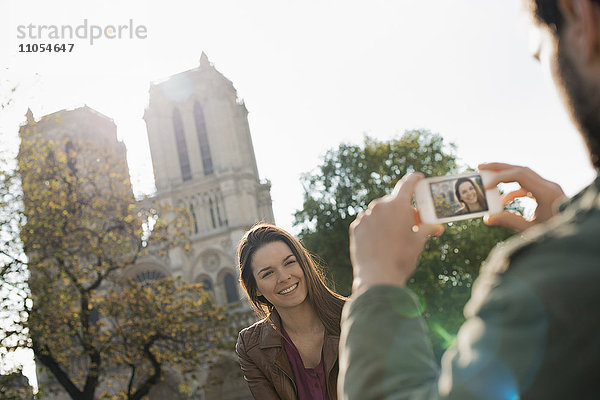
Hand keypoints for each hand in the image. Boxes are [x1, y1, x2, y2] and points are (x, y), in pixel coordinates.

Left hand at [349, 173, 443, 291]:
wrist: (377, 277)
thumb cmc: (402, 258)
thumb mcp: (419, 242)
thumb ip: (428, 229)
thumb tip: (437, 227)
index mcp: (398, 205)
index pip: (407, 183)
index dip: (414, 179)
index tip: (418, 178)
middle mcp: (379, 206)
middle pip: (394, 201)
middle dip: (403, 209)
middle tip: (412, 223)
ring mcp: (365, 216)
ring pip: (379, 211)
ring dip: (388, 218)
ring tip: (395, 235)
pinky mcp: (356, 227)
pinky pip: (368, 221)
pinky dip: (375, 226)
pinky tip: (380, 240)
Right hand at [479, 162, 565, 231]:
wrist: (575, 238)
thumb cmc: (555, 235)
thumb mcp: (531, 231)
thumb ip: (509, 221)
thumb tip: (488, 218)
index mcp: (547, 193)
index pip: (520, 175)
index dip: (500, 178)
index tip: (486, 186)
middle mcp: (549, 186)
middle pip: (521, 169)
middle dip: (500, 168)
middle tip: (481, 167)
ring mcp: (550, 189)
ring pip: (524, 175)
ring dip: (506, 176)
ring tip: (489, 182)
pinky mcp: (548, 194)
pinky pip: (528, 186)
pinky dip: (514, 190)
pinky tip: (504, 200)